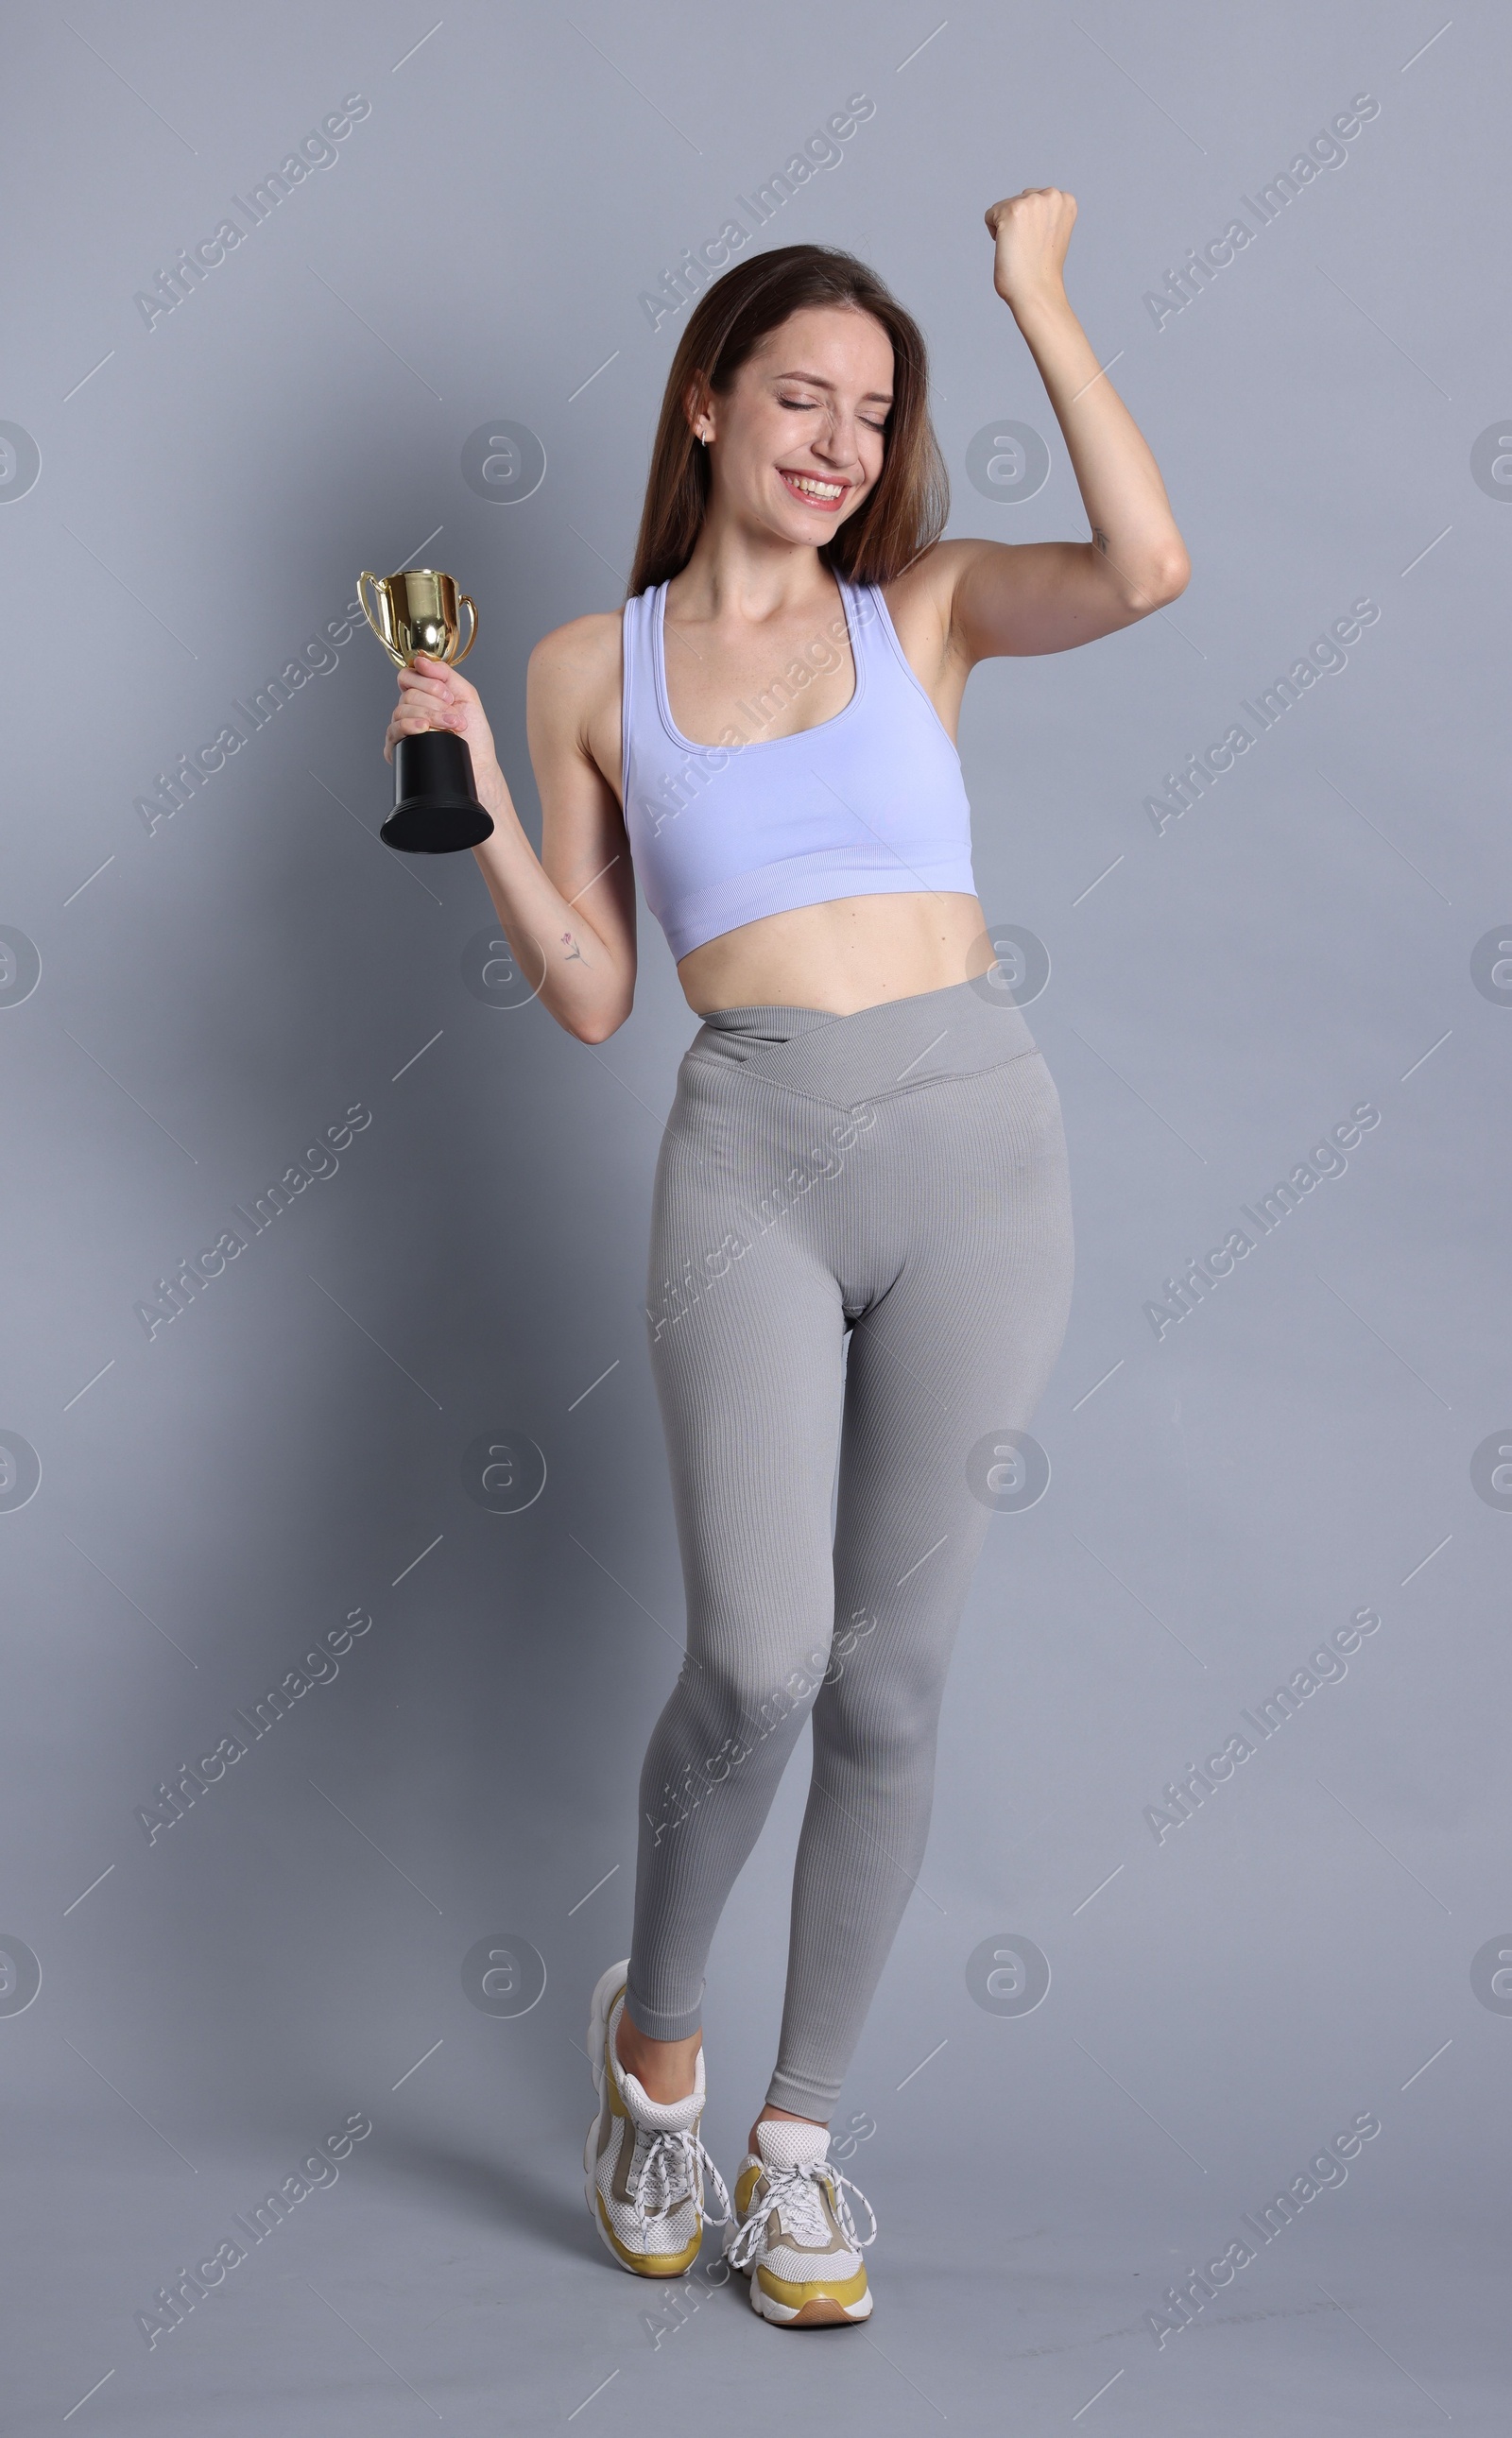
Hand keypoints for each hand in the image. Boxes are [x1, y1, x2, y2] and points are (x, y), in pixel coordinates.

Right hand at [385, 652, 499, 784]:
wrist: (478, 766)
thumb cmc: (474, 735)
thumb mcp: (465, 695)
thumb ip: (445, 673)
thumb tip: (421, 659)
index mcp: (423, 696)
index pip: (408, 676)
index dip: (427, 682)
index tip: (448, 695)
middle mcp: (410, 710)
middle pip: (408, 694)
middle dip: (435, 704)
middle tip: (454, 716)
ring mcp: (403, 728)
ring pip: (401, 710)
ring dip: (430, 716)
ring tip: (451, 727)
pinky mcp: (399, 747)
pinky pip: (394, 730)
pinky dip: (410, 726)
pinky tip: (425, 729)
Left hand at [984, 187, 1075, 314]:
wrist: (1037, 291)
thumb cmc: (1042, 270)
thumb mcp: (1052, 232)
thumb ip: (1044, 214)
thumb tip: (1026, 211)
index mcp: (1066, 200)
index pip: (1034, 199)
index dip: (1032, 224)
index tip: (1040, 242)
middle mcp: (1052, 195)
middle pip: (1018, 199)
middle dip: (1019, 223)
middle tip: (1030, 247)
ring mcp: (1032, 201)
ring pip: (1004, 207)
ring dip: (1007, 229)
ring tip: (1021, 248)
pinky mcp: (1012, 210)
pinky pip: (990, 215)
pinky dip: (994, 233)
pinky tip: (1010, 247)